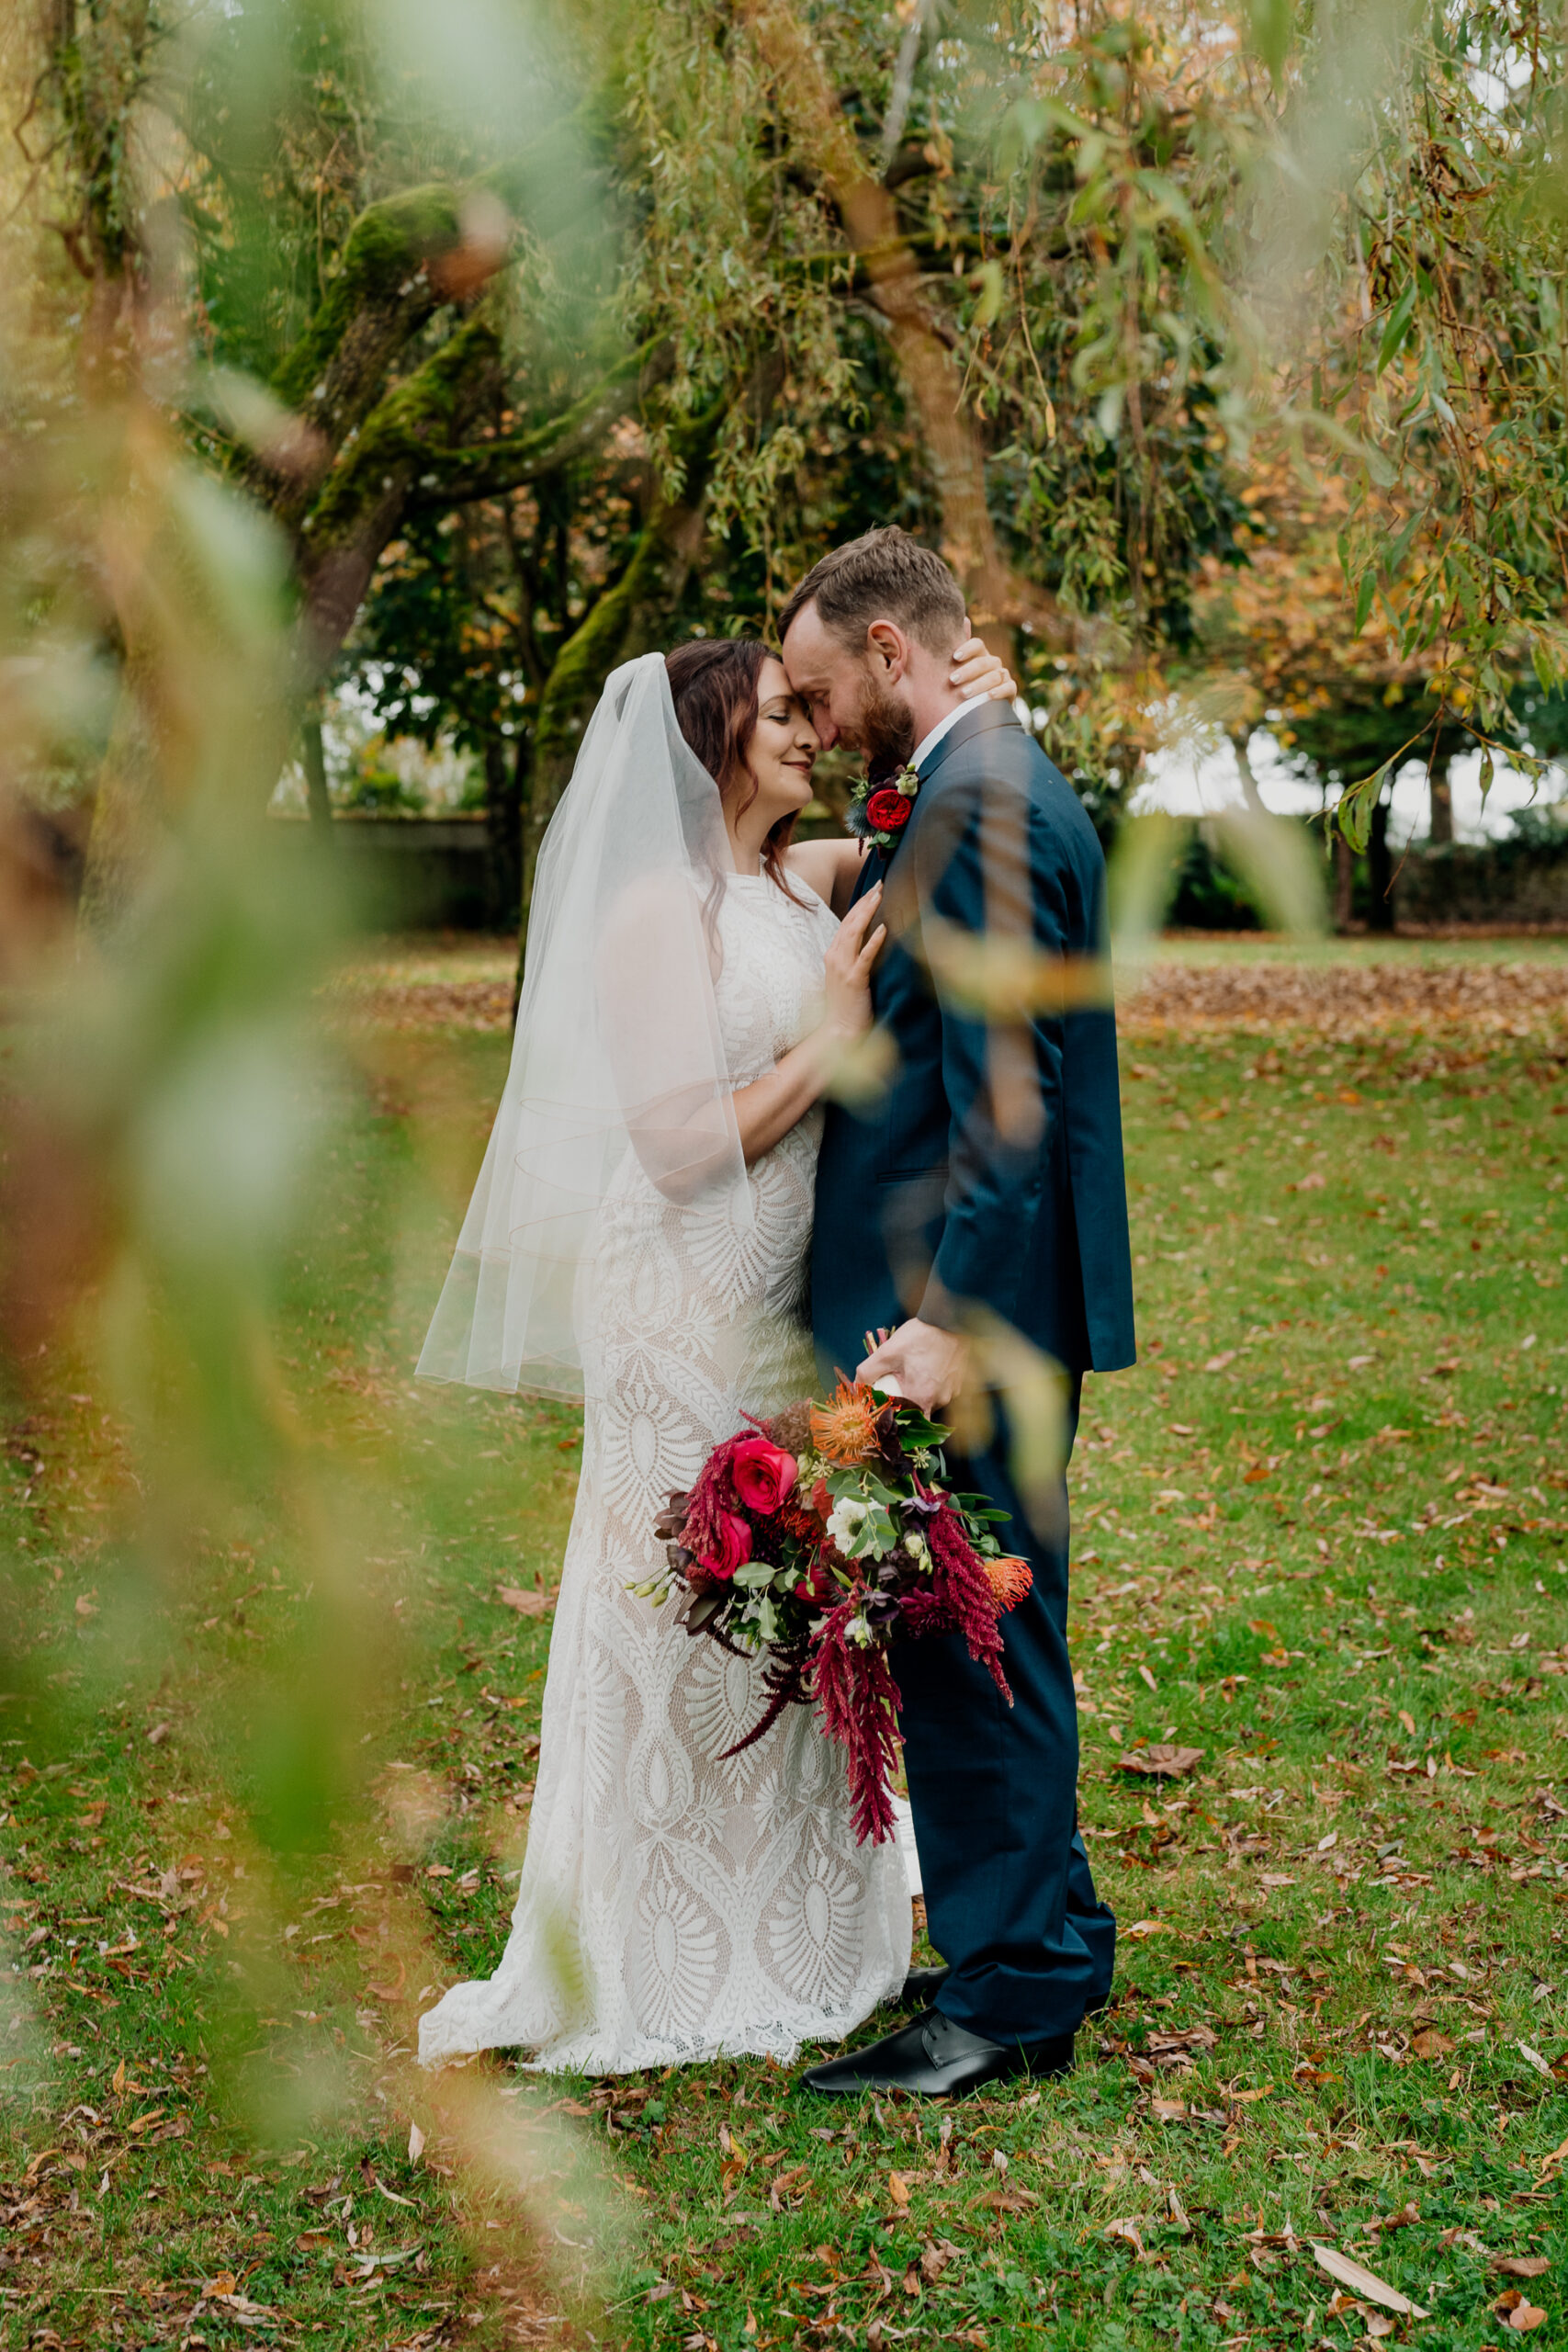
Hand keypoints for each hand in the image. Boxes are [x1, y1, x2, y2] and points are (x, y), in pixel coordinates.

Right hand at [821, 885, 884, 1038]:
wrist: (838, 1031)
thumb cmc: (846, 1006)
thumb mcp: (847, 977)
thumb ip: (853, 958)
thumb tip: (869, 942)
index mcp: (832, 955)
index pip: (846, 922)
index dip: (860, 904)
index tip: (873, 889)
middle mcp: (834, 958)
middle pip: (849, 922)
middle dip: (865, 901)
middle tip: (880, 884)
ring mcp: (842, 968)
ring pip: (854, 933)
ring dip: (867, 913)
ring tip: (880, 896)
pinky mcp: (854, 981)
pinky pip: (864, 956)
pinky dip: (873, 941)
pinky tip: (884, 928)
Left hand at [857, 1317, 968, 1414]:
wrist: (949, 1320)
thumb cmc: (919, 1336)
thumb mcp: (887, 1352)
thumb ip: (867, 1373)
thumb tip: (855, 1389)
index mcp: (921, 1398)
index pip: (905, 1424)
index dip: (893, 1419)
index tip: (884, 1410)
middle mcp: (939, 1400)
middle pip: (917, 1414)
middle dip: (905, 1405)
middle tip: (895, 1390)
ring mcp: (952, 1393)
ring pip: (930, 1403)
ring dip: (919, 1395)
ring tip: (911, 1376)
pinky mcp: (959, 1384)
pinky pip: (941, 1392)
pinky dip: (932, 1386)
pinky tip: (926, 1371)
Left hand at [950, 619, 1016, 703]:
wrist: (974, 711)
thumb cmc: (961, 687)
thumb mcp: (954, 669)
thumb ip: (954, 648)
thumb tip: (962, 620)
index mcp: (980, 655)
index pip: (977, 645)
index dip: (967, 648)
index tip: (954, 657)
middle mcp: (993, 663)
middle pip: (984, 662)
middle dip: (967, 671)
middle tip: (952, 680)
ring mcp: (1003, 676)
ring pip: (994, 676)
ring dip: (978, 685)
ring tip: (964, 694)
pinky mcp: (1011, 691)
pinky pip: (1008, 688)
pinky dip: (999, 692)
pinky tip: (988, 696)